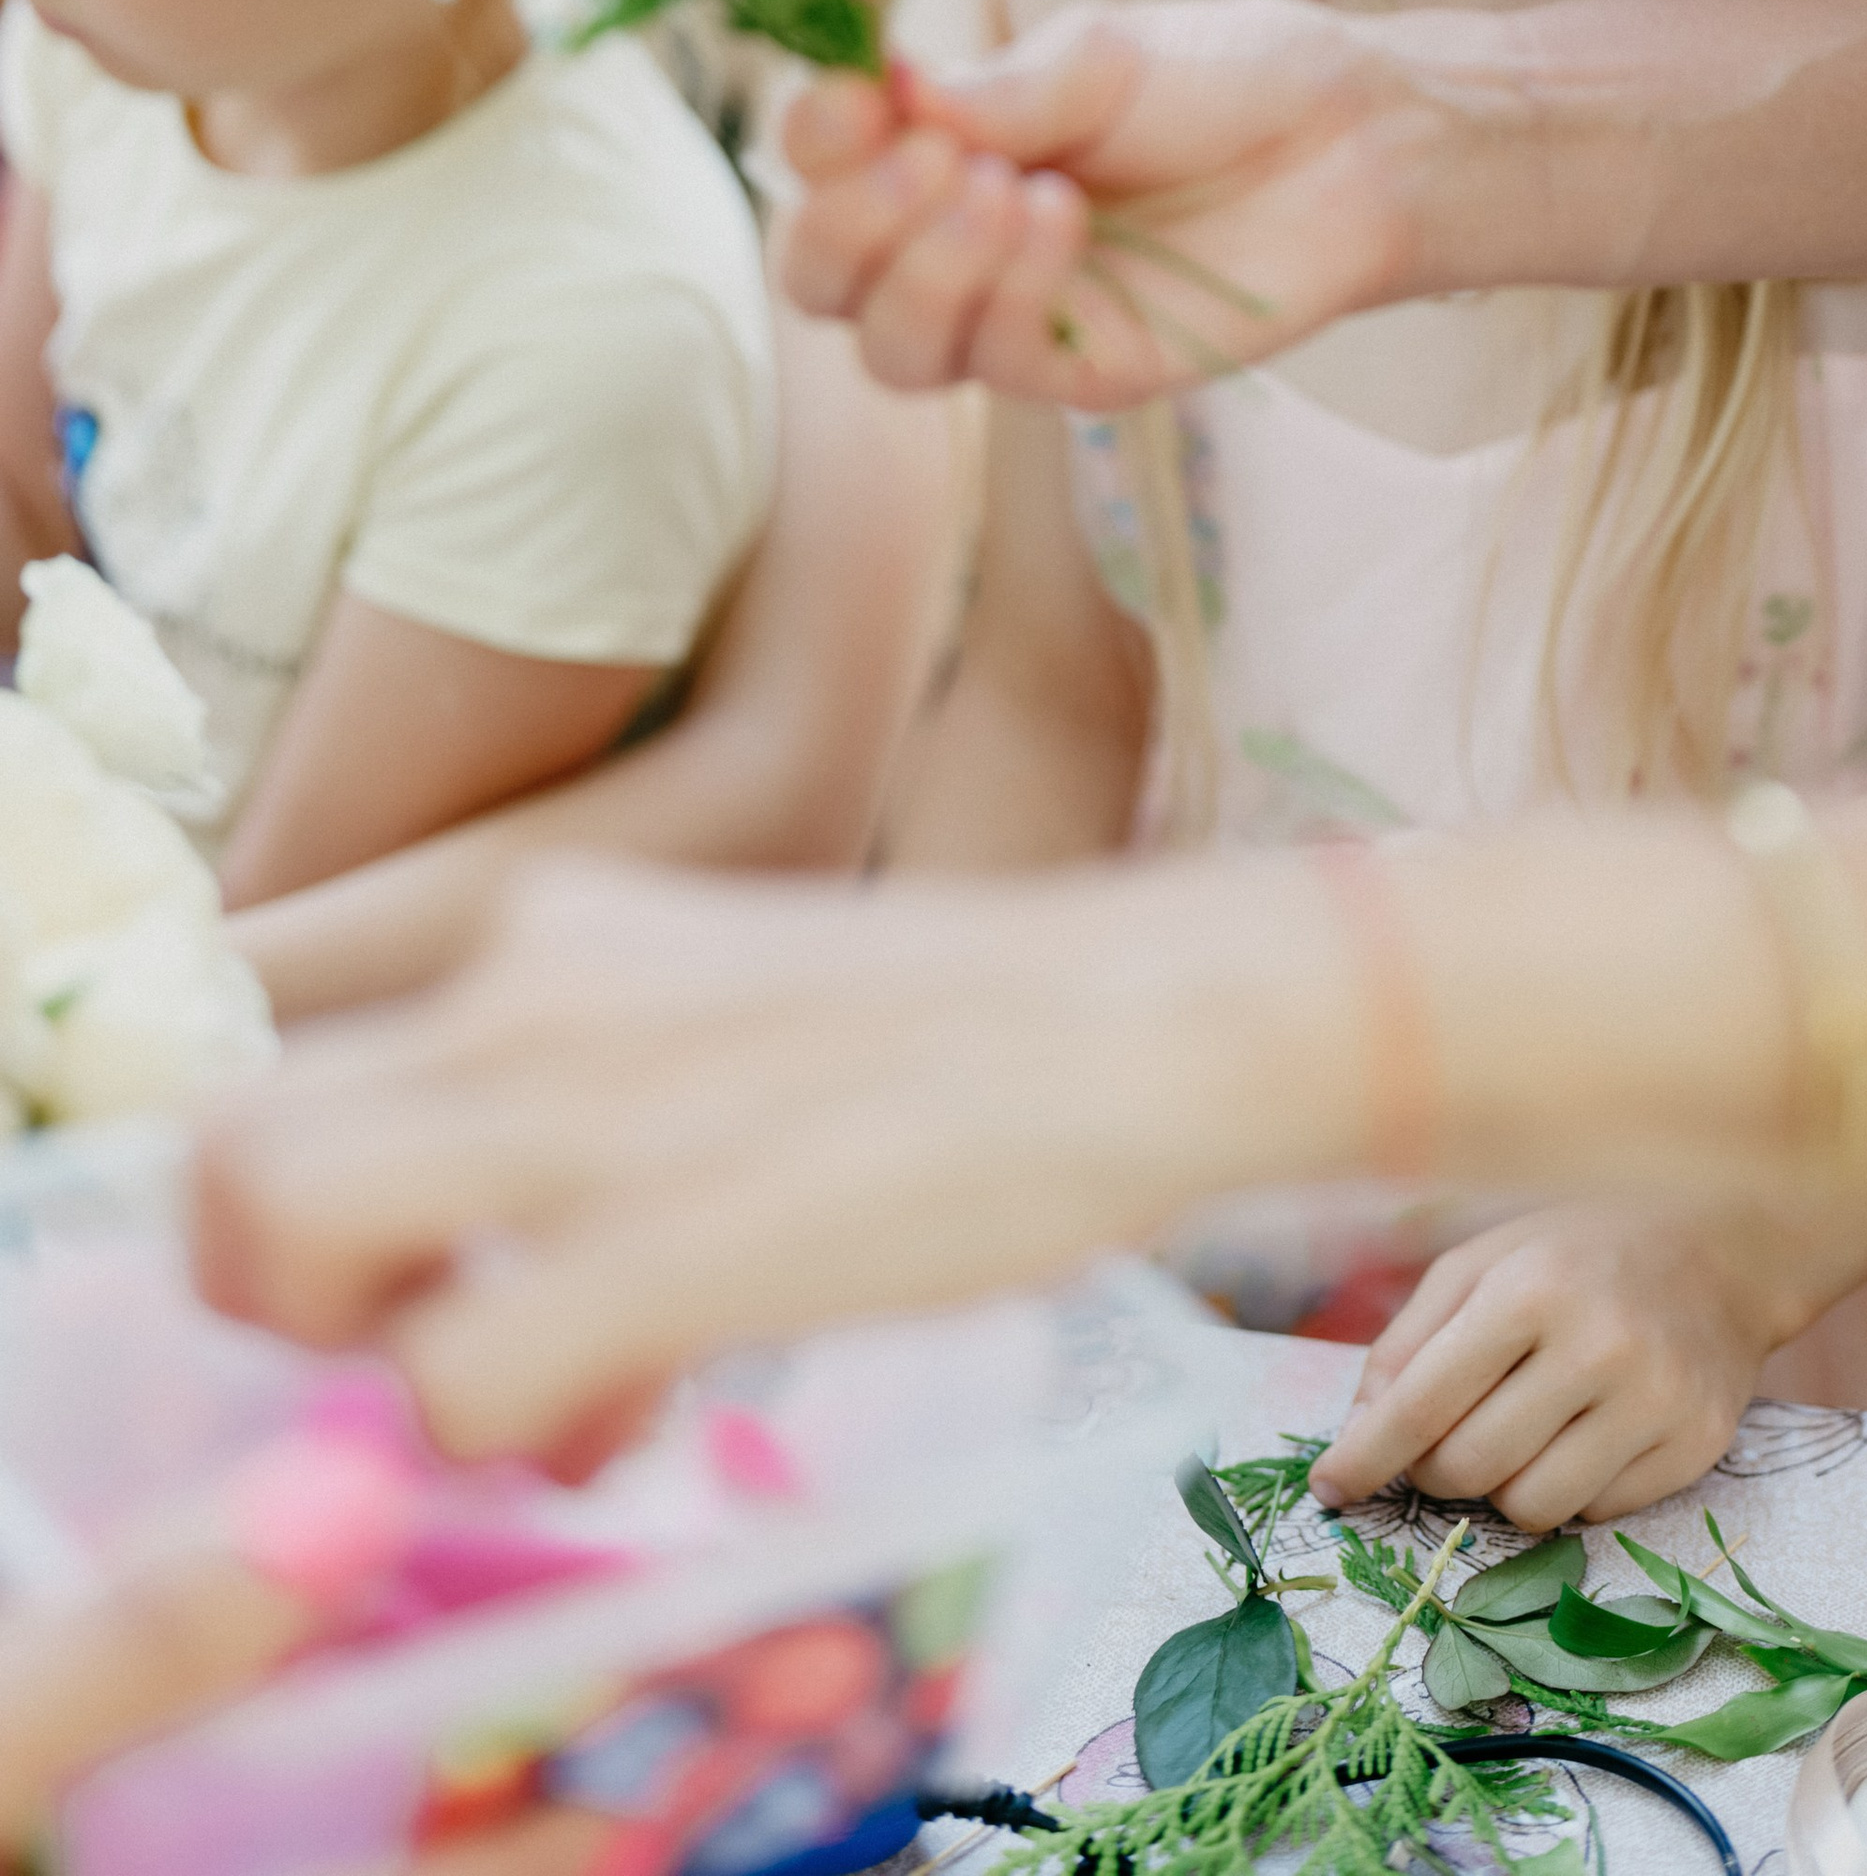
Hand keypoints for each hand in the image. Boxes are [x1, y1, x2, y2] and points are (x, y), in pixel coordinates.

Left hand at [192, 849, 1342, 1463]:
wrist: (1133, 1017)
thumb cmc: (958, 1036)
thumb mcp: (725, 1019)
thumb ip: (581, 1113)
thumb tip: (476, 1299)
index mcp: (545, 935)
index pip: (292, 1069)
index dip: (304, 1211)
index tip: (405, 1277)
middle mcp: (520, 993)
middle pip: (232, 1156)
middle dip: (281, 1294)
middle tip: (416, 1344)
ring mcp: (577, 1104)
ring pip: (286, 1239)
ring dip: (370, 1363)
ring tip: (533, 1391)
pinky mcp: (656, 1232)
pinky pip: (448, 1381)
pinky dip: (508, 1433)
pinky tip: (642, 1404)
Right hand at [779, 0, 1476, 399]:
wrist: (1352, 137)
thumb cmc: (1225, 80)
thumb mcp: (1103, 55)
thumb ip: (999, 88)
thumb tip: (892, 93)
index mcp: (939, 145)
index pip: (819, 165)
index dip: (814, 139)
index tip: (856, 99)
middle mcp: (954, 240)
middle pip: (822, 281)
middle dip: (847, 223)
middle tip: (930, 158)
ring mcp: (1014, 315)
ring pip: (892, 350)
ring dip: (922, 270)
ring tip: (1006, 190)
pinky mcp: (1082, 371)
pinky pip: (997, 363)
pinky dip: (1008, 291)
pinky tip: (1062, 219)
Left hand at [1308, 1203, 1785, 1531]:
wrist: (1720, 1249)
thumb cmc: (1576, 1252)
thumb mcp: (1481, 1264)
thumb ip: (1408, 1345)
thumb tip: (1358, 1439)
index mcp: (1529, 1288)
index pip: (1423, 1402)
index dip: (1365, 1455)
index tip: (1329, 1489)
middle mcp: (1597, 1346)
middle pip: (1470, 1467)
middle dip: (1434, 1470)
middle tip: (1440, 1443)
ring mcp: (1654, 1402)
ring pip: (1531, 1508)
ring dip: (1501, 1488)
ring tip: (1517, 1433)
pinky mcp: (1696, 1447)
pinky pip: (1595, 1515)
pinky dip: (1567, 1491)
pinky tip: (1580, 1436)